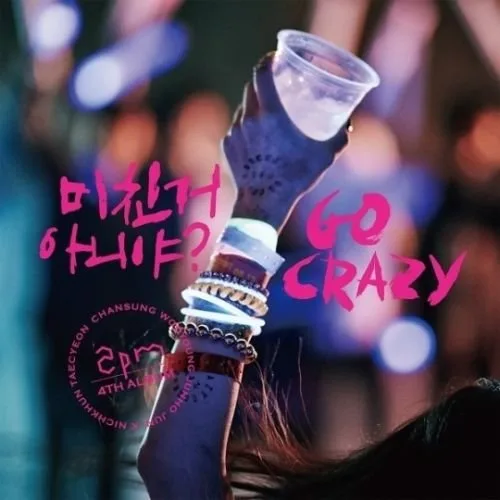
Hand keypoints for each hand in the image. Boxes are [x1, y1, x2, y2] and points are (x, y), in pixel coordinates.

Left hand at [223, 52, 350, 232]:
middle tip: (277, 83)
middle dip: (263, 80)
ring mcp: (234, 133)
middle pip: (251, 87)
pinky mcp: (227, 146)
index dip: (267, 60)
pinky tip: (258, 138)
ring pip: (243, 108)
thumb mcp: (324, 156)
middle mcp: (248, 119)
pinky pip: (237, 128)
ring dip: (255, 105)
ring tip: (269, 113)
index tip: (274, 57)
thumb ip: (339, 137)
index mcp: (270, 114)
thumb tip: (347, 127)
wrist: (263, 204)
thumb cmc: (295, 178)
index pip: (262, 73)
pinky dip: (247, 127)